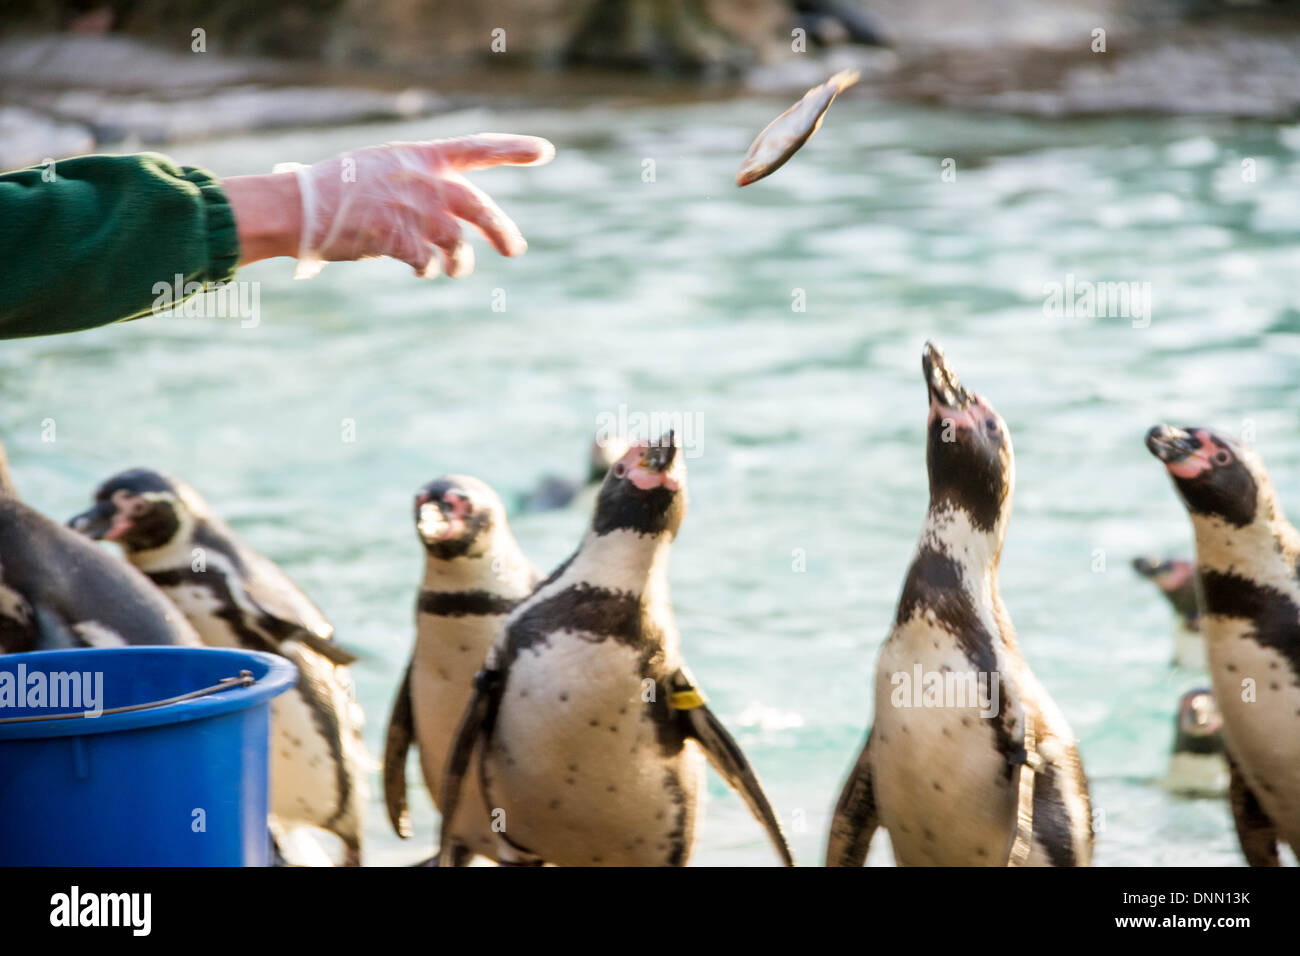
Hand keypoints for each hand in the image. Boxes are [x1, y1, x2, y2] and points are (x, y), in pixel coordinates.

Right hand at [225, 134, 554, 277]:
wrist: (300, 206)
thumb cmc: (333, 188)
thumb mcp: (380, 168)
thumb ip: (416, 184)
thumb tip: (442, 216)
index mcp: (420, 156)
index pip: (477, 148)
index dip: (513, 149)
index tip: (546, 151)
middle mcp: (424, 180)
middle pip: (480, 208)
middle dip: (503, 232)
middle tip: (515, 249)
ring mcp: (413, 210)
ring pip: (459, 243)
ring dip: (461, 262)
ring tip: (457, 269)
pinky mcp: (400, 239)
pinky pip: (428, 262)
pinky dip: (427, 269)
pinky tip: (418, 268)